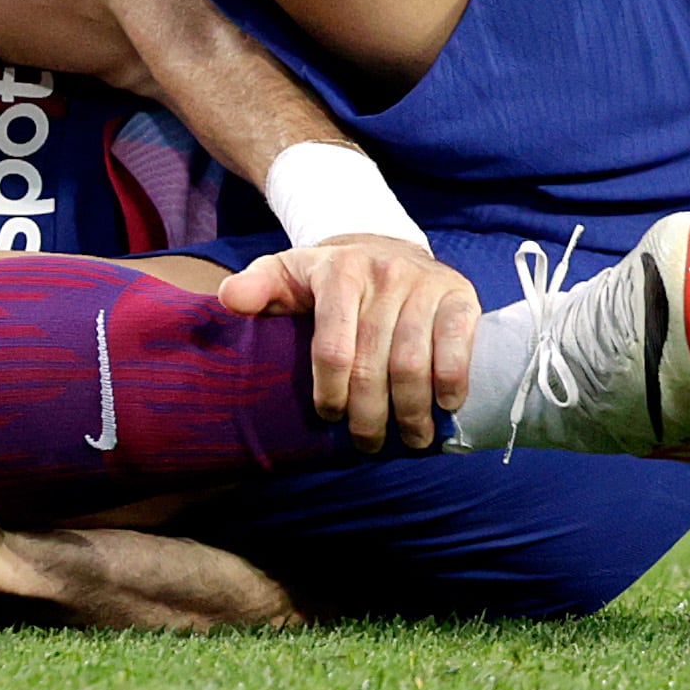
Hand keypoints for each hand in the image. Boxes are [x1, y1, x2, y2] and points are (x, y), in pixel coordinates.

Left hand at [218, 236, 479, 452]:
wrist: (385, 246)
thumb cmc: (327, 275)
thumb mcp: (285, 273)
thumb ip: (256, 287)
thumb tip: (229, 299)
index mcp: (338, 271)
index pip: (332, 347)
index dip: (331, 392)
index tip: (329, 418)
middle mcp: (384, 274)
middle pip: (375, 364)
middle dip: (370, 415)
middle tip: (368, 443)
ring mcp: (425, 284)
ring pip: (415, 363)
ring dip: (412, 411)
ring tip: (410, 439)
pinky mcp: (460, 294)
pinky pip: (459, 343)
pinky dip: (453, 380)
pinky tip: (445, 406)